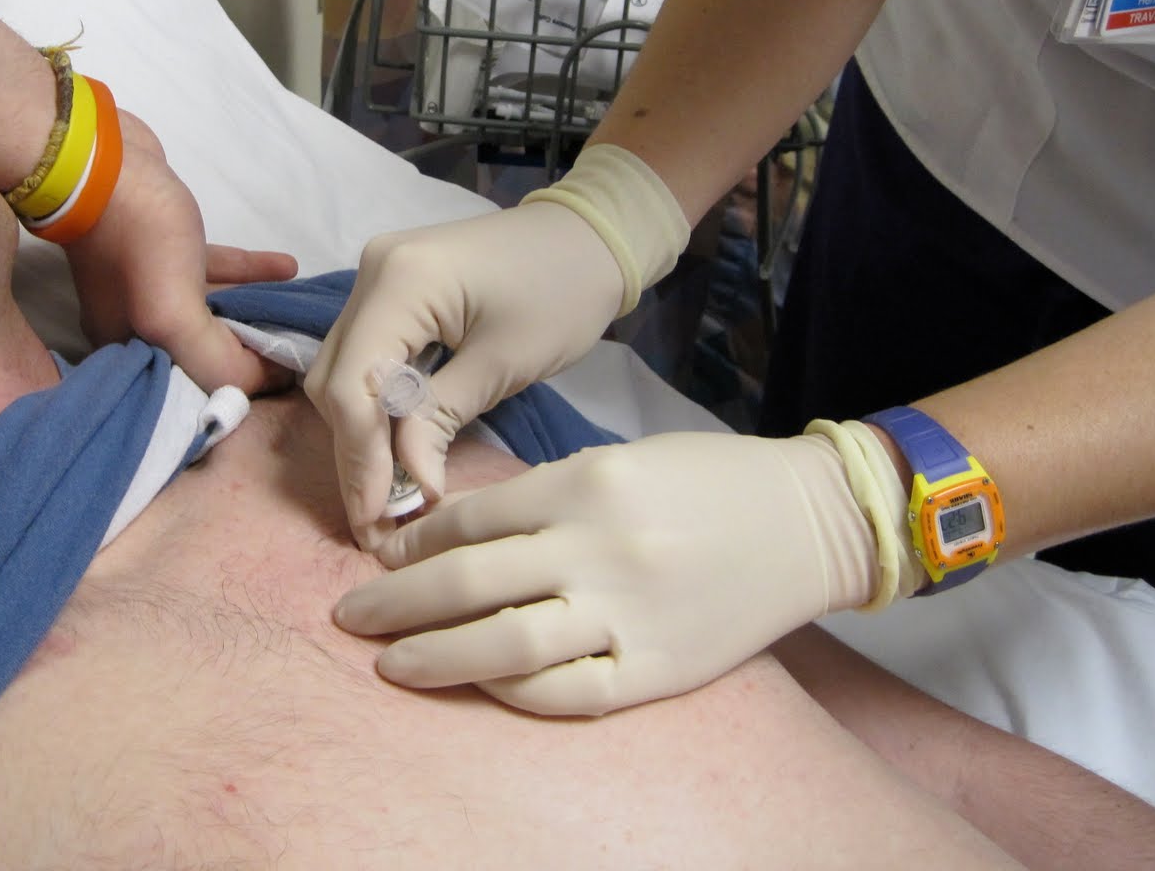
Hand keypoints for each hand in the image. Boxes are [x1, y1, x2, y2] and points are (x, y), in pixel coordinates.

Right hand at [66, 109, 296, 393]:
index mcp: (132, 353)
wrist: (98, 160)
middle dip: (256, 350)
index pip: (200, 387)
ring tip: (303, 309)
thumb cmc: (136, 239)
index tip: (292, 375)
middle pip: (209, 352)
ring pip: (216, 310)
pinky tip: (286, 266)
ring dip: (259, 309)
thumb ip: (213, 358)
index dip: (247, 385)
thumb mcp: (171, 314)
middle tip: (304, 345)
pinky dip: (250, 271)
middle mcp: (138, 328)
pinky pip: (216, 271)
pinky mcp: (166, 249)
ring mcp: (151, 287)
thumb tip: (264, 377)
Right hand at [304, 201, 624, 549]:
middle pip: (336, 380)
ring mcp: (376, 277)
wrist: (589, 235)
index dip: (360, 457)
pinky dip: (375, 406)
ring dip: (360, 435)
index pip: (352, 383)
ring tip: (386, 497)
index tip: (376, 517)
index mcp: (399, 280)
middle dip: (355, 454)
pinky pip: (365, 356)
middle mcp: (371, 271)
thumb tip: (408, 486)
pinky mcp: (391, 290)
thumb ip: (442, 418)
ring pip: (343, 372)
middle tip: (377, 521)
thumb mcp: (506, 363)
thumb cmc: (563, 293)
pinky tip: (394, 450)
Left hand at [331, 430, 879, 715]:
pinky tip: (478, 683)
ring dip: (433, 656)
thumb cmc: (705, 481)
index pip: (469, 520)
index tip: (378, 559)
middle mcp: (600, 549)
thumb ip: (539, 496)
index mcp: (587, 484)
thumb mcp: (617, 460)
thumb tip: (449, 536)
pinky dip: (513, 691)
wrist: (805, 523)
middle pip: (467, 581)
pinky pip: (567, 693)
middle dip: (395, 602)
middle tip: (349, 615)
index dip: (411, 544)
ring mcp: (631, 616)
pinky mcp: (660, 671)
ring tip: (389, 663)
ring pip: (505, 645)